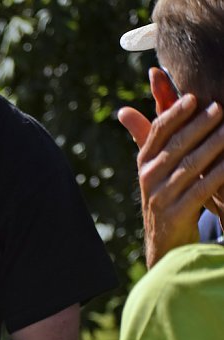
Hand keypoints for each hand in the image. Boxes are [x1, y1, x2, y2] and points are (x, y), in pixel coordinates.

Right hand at [119, 95, 223, 266]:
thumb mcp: (155, 169)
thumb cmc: (166, 196)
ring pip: (189, 166)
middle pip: (175, 146)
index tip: (192, 98)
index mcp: (144, 163)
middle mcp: (148, 178)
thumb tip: (124, 111)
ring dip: (212, 146)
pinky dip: (217, 175)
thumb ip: (148, 138)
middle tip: (219, 108)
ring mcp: (160, 197)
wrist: (165, 242)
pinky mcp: (175, 214)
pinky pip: (200, 189)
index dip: (173, 114)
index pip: (157, 133)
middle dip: (198, 125)